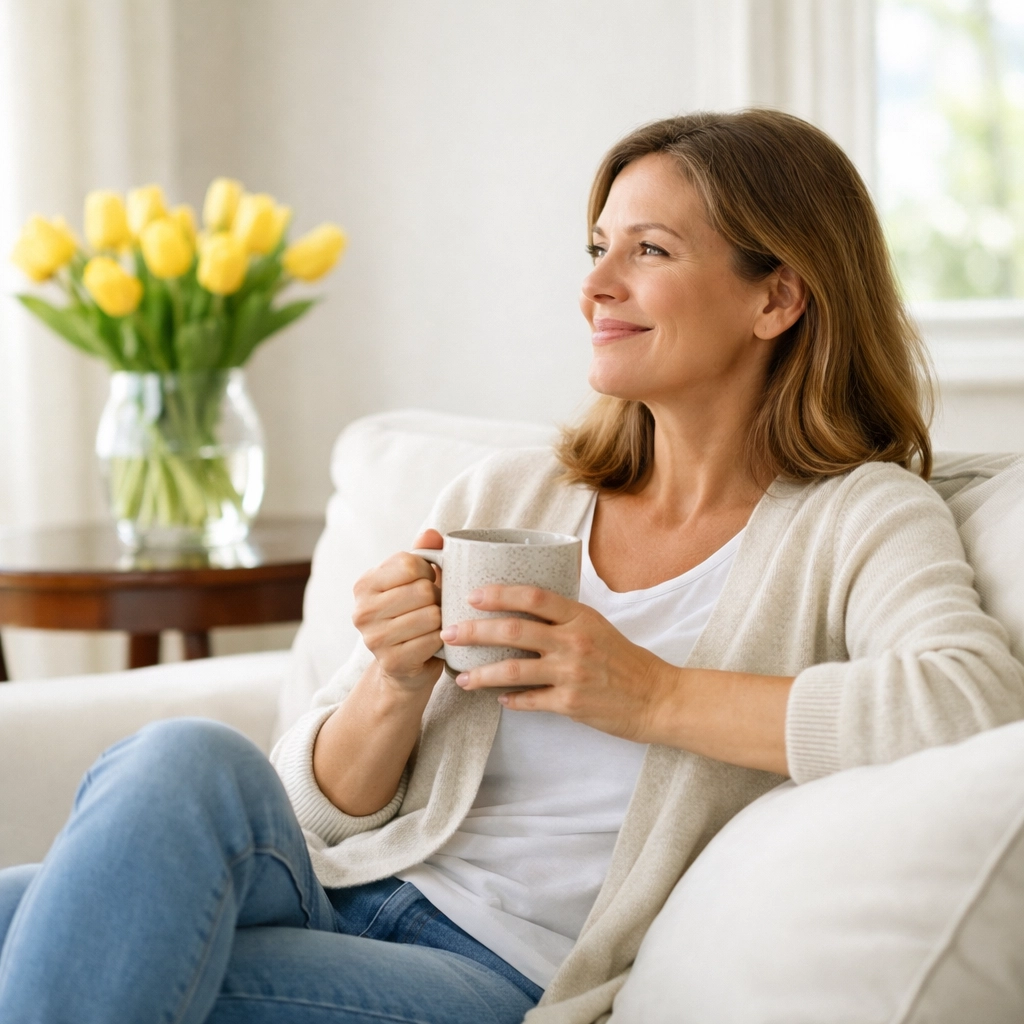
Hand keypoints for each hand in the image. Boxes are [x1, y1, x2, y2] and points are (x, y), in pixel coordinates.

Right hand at [351, 529, 443, 693]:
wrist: (405, 667)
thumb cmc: (413, 615)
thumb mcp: (416, 581)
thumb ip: (424, 553)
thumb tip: (432, 534)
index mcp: (365, 584)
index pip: (410, 563)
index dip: (429, 572)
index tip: (427, 583)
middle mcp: (362, 610)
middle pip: (422, 590)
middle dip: (437, 598)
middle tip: (433, 608)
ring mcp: (374, 638)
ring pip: (430, 615)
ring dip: (441, 621)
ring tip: (433, 626)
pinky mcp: (391, 662)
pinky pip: (433, 640)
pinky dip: (441, 641)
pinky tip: (433, 644)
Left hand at [441, 585, 672, 741]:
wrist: (656, 698)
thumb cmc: (626, 661)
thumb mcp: (598, 626)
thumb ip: (564, 618)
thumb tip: (523, 610)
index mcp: (580, 617)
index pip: (534, 597)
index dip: (500, 594)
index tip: (472, 595)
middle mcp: (573, 642)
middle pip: (514, 631)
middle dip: (475, 631)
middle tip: (449, 632)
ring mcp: (571, 674)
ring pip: (513, 670)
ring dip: (481, 674)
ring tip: (461, 677)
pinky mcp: (570, 703)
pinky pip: (529, 700)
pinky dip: (510, 700)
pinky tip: (497, 699)